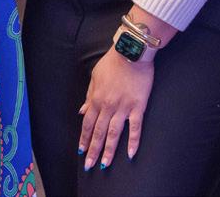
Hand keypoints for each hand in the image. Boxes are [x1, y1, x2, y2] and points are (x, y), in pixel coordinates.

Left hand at [79, 44, 154, 169]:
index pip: (88, 124)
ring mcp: (123, 107)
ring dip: (109, 150)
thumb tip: (82, 111)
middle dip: (93, 150)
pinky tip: (130, 153)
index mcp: (96, 99)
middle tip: (89, 165)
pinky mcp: (138, 106)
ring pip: (114, 134)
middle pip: (99, 133)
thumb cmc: (112, 63)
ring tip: (105, 164)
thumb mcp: (94, 77)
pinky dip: (133, 141)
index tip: (81, 151)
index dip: (84, 139)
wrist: (131, 53)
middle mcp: (108, 106)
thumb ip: (89, 96)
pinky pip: (135, 127)